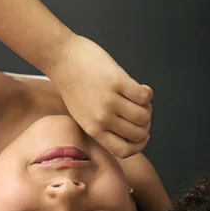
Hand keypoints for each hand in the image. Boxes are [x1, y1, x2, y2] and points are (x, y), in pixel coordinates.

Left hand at [49, 34, 152, 157]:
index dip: (139, 145)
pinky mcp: (116, 81)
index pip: (124, 151)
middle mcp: (101, 119)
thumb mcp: (84, 116)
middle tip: (142, 112)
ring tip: (141, 99)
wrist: (61, 58)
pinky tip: (142, 88)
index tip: (143, 134)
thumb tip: (136, 133)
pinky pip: (144, 96)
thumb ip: (104, 127)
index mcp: (93, 130)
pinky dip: (147, 93)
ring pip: (144, 115)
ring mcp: (109, 100)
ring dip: (148, 108)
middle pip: (138, 134)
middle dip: (146, 124)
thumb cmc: (75, 86)